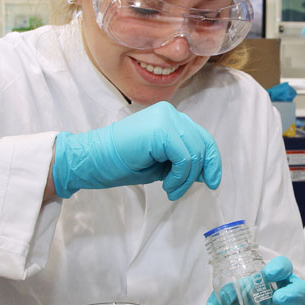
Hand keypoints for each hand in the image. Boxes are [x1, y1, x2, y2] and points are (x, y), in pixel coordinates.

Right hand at [52, 101, 220, 200]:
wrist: (93, 160)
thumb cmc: (121, 163)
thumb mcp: (160, 163)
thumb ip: (182, 161)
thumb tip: (206, 171)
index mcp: (170, 118)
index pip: (202, 137)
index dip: (211, 160)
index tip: (211, 182)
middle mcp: (171, 113)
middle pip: (203, 144)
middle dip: (199, 172)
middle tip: (181, 190)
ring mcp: (166, 119)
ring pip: (195, 152)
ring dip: (186, 178)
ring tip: (170, 190)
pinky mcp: (160, 130)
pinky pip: (184, 157)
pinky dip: (180, 176)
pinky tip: (167, 185)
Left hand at [206, 255, 304, 304]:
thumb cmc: (245, 299)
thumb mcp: (233, 294)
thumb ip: (223, 296)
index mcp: (277, 277)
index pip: (284, 266)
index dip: (280, 268)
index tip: (270, 273)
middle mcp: (289, 291)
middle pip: (301, 288)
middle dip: (293, 293)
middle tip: (278, 299)